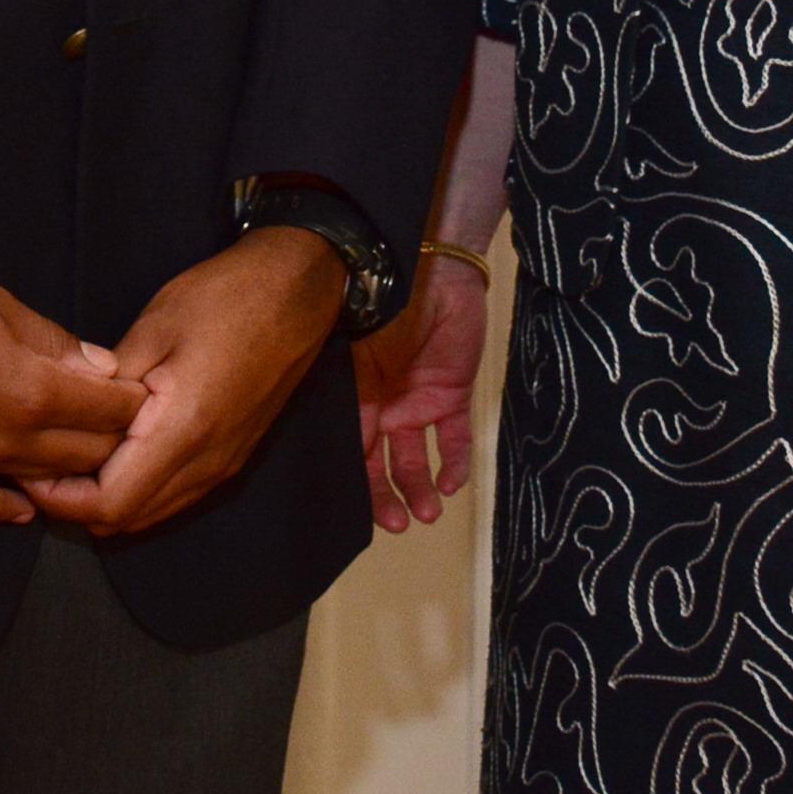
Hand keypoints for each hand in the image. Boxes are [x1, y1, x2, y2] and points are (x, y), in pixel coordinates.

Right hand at [0, 239, 144, 523]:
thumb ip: (55, 342)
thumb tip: (101, 367)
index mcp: (31, 392)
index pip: (109, 410)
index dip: (135, 400)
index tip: (147, 391)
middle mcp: (5, 439)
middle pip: (85, 453)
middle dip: (114, 438)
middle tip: (127, 422)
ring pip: (39, 481)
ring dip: (71, 471)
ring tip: (92, 457)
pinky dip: (5, 509)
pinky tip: (26, 508)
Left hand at [23, 228, 346, 540]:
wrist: (297, 293)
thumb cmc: (224, 300)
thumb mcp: (153, 329)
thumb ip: (108, 386)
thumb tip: (69, 416)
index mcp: (183, 432)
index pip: (111, 504)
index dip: (63, 499)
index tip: (29, 470)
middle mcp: (206, 464)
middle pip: (129, 520)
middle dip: (77, 507)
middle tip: (39, 467)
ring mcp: (223, 466)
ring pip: (153, 513)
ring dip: (107, 501)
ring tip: (69, 460)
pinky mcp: (231, 457)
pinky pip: (174, 495)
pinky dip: (137, 489)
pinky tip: (113, 454)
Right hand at [354, 250, 486, 530]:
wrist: (432, 268)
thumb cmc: (385, 301)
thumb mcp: (356, 350)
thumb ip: (350, 395)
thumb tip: (336, 446)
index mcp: (354, 395)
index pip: (350, 448)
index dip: (353, 483)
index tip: (354, 517)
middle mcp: (383, 404)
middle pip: (382, 463)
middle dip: (387, 497)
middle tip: (399, 526)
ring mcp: (418, 400)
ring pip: (417, 457)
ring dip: (420, 488)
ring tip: (428, 514)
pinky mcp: (452, 394)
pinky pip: (455, 437)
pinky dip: (455, 463)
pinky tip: (451, 483)